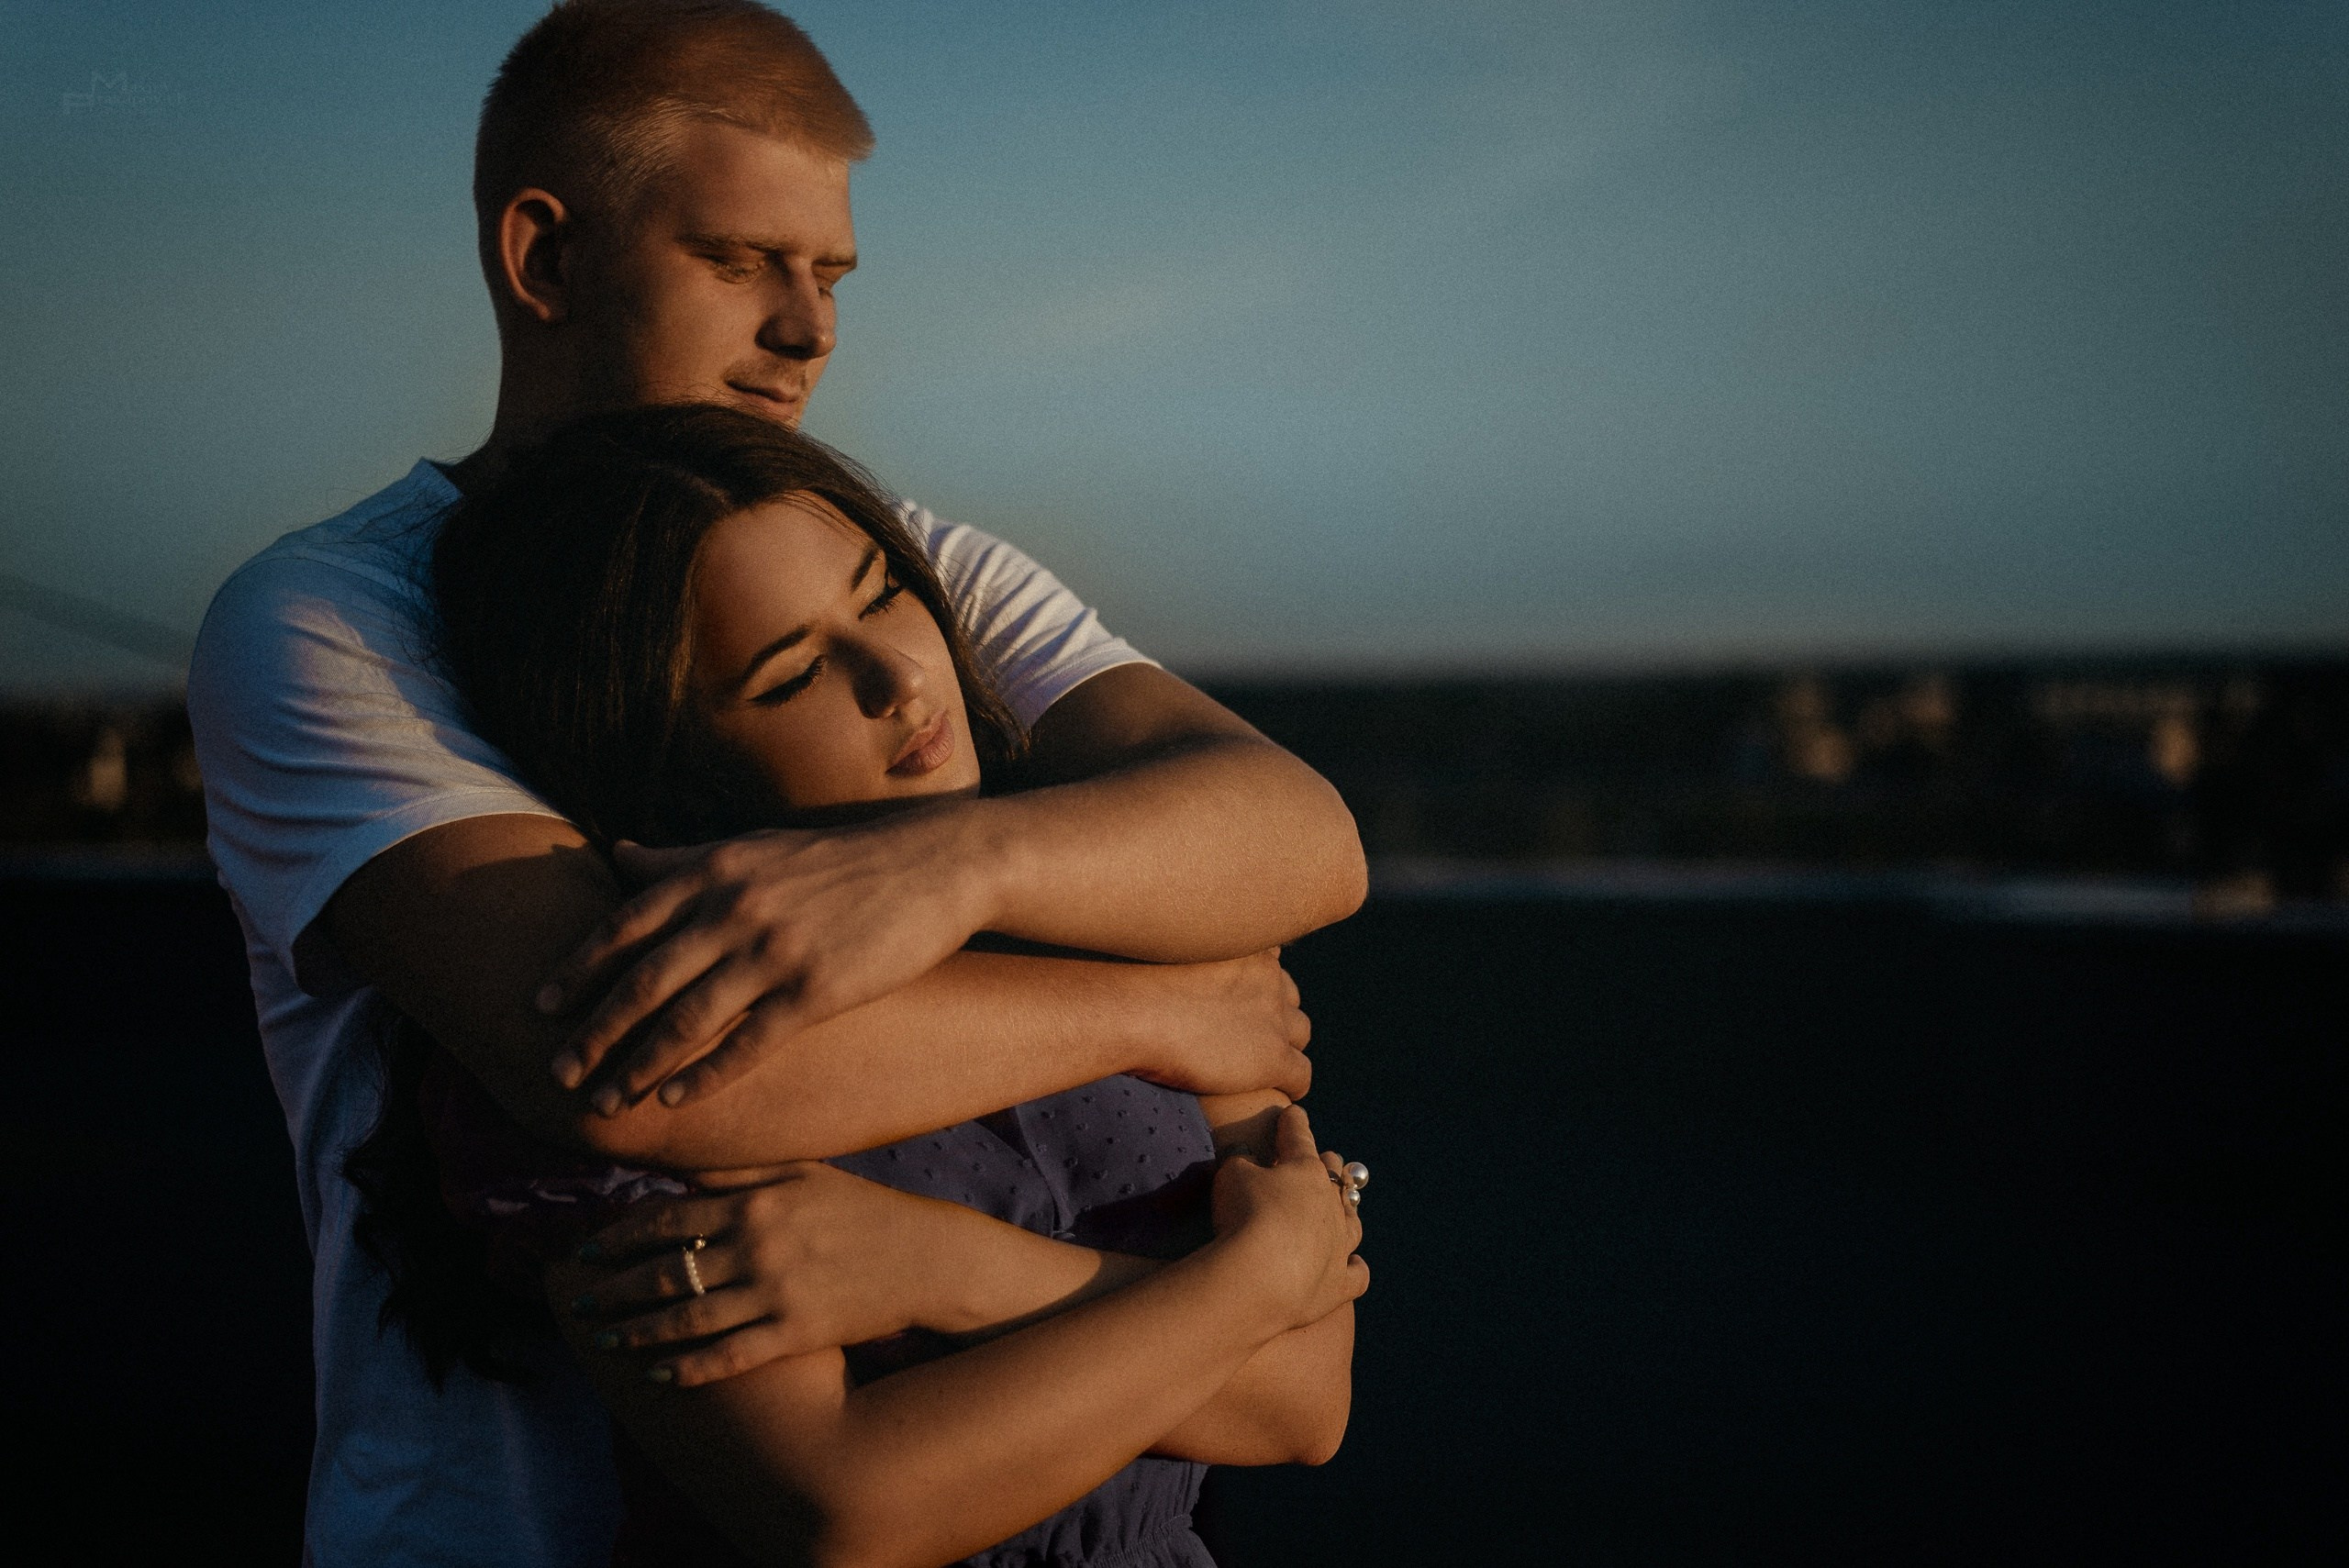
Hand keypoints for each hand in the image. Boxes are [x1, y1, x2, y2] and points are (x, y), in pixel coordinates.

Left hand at [538, 812, 988, 1109]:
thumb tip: (617, 853)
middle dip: (594, 1032)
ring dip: (638, 1065)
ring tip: (606, 1100)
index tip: (539, 1005)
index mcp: (716, 871)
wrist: (932, 866)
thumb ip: (682, 858)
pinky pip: (749, 1042)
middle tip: (556, 1072)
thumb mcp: (753, 846)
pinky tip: (676, 1101)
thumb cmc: (839, 859)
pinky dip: (706, 1075)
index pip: (627, 924)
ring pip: (688, 1019)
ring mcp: (776, 951)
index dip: (578, 968)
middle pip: (644, 981)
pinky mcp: (818, 990)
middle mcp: (736, 909)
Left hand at [549, 1163, 971, 1386]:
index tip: (586, 1250)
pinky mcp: (796, 1333)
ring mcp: (776, 1293)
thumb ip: (740, 1172)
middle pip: (664, 1272)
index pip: (666, 1220)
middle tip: (578, 1304)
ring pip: (686, 1319)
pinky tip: (659, 1375)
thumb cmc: (865, 1210)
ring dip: (637, 1332)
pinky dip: (688, 1368)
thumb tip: (680, 1170)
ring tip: (605, 1340)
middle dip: (612, 1290)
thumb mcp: (805, 1173)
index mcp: (755, 1203)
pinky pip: (728, 1356)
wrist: (928, 1257)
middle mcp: (758, 1246)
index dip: (618, 1237)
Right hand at [1128, 950, 1311, 1100]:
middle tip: (1243, 1036)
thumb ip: (1194, 961)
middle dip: (1273, 1014)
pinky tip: (1275, 1093)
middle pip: (1289, 998)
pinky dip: (1293, 1085)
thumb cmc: (1134, 986)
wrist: (1137, 1014)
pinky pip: (1302, 1076)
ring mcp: (1275, 1019)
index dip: (1256, 985)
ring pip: (1300, 1034)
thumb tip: (1184, 970)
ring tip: (1258, 1064)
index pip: (1272, 962)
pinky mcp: (1274, 1058)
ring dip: (1283, 1047)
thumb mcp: (1171, 955)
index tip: (1237, 1000)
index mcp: (1247, 948)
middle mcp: (1269, 979)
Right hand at [1210, 1105, 1368, 1330]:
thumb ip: (1240, 1160)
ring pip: (1351, 1222)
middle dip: (1329, 1164)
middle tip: (1327, 1158)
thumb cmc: (1245, 1215)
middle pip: (1334, 1177)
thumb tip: (1244, 1155)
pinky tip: (1355, 1264)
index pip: (1298, 1138)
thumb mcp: (1232, 1175)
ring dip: (1348, 1211)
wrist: (1260, 1276)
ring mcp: (1338, 1246)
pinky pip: (1357, 1274)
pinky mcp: (1338, 1284)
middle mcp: (1330, 1205)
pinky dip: (1356, 1267)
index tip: (1293, 1112)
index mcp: (1305, 1170)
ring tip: (1346, 1206)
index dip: (1293, 1124)